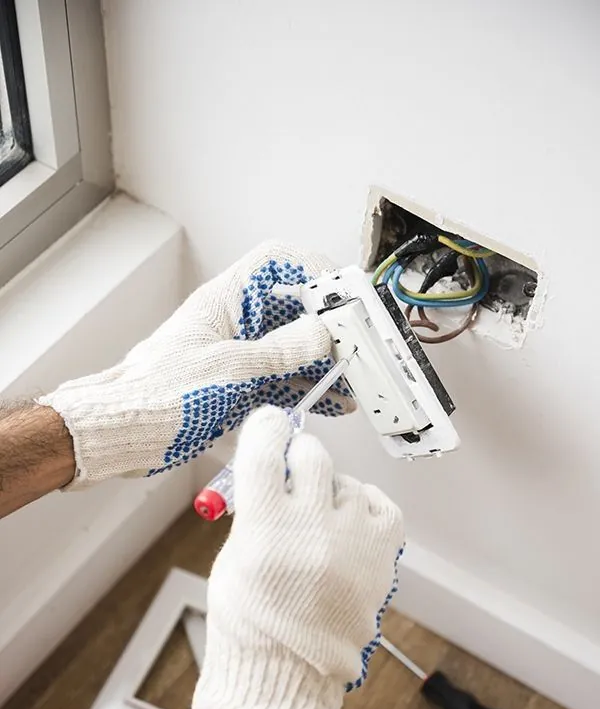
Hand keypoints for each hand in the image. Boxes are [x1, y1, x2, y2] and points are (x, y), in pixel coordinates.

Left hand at [38, 242, 353, 485]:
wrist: (122, 433)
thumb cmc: (157, 395)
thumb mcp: (232, 369)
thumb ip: (282, 351)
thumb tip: (322, 334)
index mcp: (225, 301)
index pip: (277, 265)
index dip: (314, 271)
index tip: (344, 296)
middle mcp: (233, 324)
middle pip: (292, 311)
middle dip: (328, 328)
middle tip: (356, 348)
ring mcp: (236, 356)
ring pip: (291, 349)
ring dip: (324, 363)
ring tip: (351, 381)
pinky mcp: (235, 387)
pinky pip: (281, 381)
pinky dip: (308, 389)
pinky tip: (331, 401)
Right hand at [192, 406, 404, 708]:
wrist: (291, 671)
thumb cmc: (253, 619)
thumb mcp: (234, 559)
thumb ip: (254, 511)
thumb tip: (271, 469)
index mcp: (264, 529)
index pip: (265, 449)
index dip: (265, 429)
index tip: (269, 427)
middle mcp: (311, 529)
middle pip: (311, 454)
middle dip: (299, 458)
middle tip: (294, 477)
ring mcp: (352, 541)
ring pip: (345, 481)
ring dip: (330, 493)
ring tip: (321, 524)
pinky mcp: (381, 555)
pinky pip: (379, 504)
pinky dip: (364, 507)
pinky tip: (350, 524)